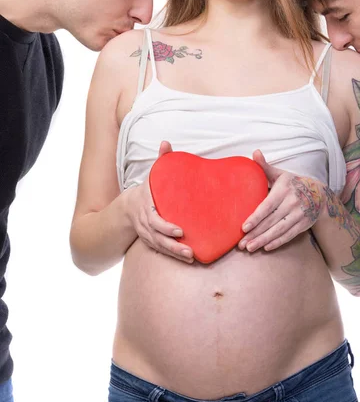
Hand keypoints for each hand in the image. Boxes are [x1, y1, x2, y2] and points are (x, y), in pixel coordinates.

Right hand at [127, 141, 193, 263]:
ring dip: (174, 253)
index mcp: (145, 205)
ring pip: (159, 246)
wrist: (127, 208)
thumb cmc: (146, 190)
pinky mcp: (150, 241)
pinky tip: (188, 258)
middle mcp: (144, 222)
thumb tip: (166, 143)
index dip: (166, 226)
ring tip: (190, 256)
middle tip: (189, 249)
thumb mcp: (152, 175)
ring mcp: (145, 234)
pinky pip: (160, 250)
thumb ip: (161, 159)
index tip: (180, 230)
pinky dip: (172, 255)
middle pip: (157, 236)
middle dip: (172, 244)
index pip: (154, 219)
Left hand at [238, 150, 325, 252]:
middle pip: (271, 221)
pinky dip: (277, 242)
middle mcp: (292, 203)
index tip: (244, 227)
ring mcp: (299, 215)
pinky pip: (289, 235)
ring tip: (250, 248)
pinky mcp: (304, 224)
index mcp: (283, 190)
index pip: (267, 206)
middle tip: (241, 244)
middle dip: (256, 233)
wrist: (320, 194)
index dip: (256, 217)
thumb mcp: (280, 174)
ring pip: (279, 230)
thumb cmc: (292, 183)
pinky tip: (266, 247)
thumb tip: (255, 152)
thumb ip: (265, 166)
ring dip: (263, 240)